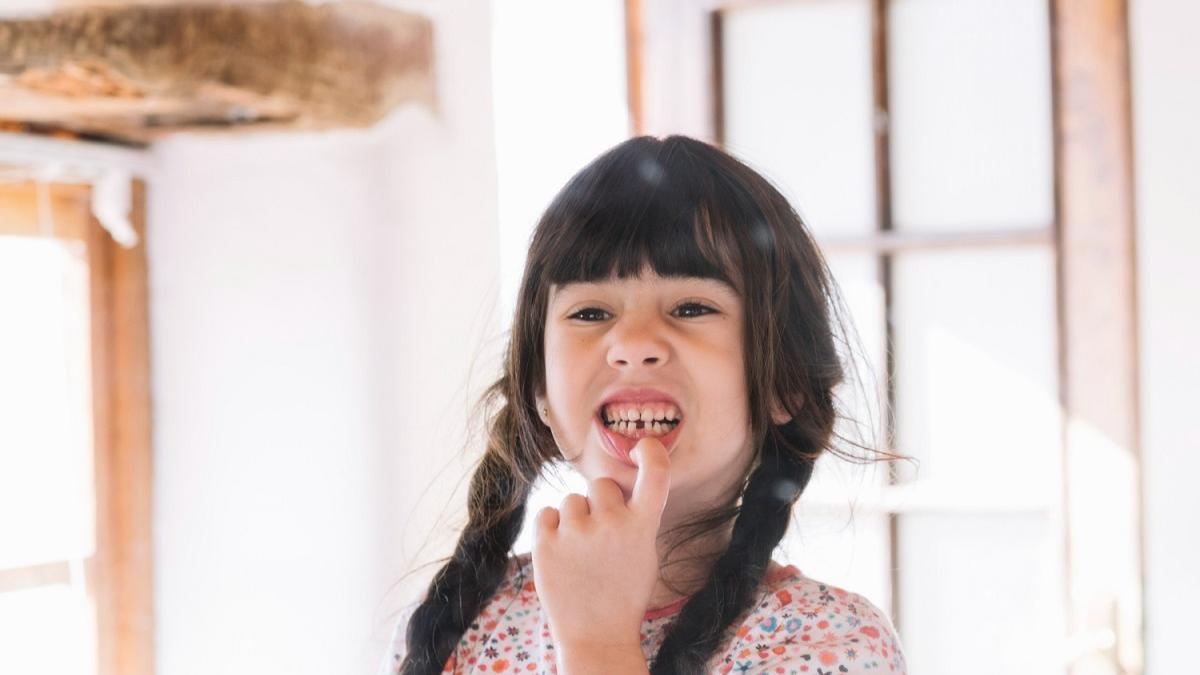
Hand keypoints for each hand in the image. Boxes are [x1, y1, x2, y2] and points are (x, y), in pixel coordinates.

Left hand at [531, 436, 671, 655]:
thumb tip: (615, 489)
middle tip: (600, 537)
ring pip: (571, 500)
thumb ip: (634, 519)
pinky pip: (547, 513)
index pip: (655, 475)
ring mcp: (577, 532)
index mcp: (642, 526)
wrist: (597, 637)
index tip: (643, 446)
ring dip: (574, 519)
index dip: (651, 453)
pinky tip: (561, 553)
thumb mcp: (644, 555)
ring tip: (580, 552)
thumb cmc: (623, 595)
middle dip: (600, 503)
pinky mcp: (546, 542)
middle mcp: (611, 523)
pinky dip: (551, 528)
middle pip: (601, 485)